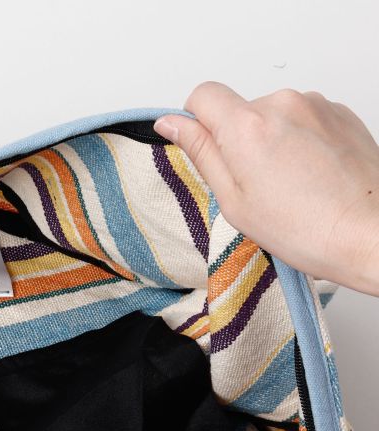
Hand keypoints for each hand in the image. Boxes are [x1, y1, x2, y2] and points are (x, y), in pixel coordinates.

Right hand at [153, 82, 378, 296]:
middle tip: (256, 186)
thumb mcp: (234, 201)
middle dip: (239, 142)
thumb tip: (172, 124)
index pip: (202, 95)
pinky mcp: (339, 112)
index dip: (196, 121)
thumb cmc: (305, 228)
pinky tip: (311, 176)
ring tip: (289, 185)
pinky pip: (303, 119)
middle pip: (240, 111)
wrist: (367, 232)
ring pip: (273, 117)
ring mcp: (315, 104)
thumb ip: (201, 153)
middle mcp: (281, 103)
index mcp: (247, 127)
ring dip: (272, 142)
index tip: (204, 146)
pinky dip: (300, 142)